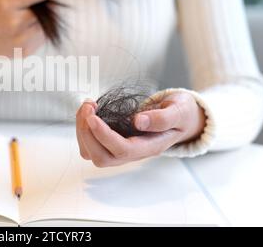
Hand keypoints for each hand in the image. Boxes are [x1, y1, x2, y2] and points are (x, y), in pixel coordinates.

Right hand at [0, 0, 49, 80]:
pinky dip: (38, 32)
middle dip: (43, 4)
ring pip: (47, 25)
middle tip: (28, 5)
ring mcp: (20, 40)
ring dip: (42, 20)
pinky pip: (42, 39)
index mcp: (5, 4)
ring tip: (24, 17)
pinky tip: (23, 30)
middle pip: (46, 9)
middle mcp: (14, 23)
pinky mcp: (24, 53)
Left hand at [76, 91, 205, 166]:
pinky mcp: (111, 142)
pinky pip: (90, 144)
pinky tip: (89, 111)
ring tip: (87, 106)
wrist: (180, 118)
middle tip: (88, 106)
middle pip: (101, 157)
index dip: (104, 135)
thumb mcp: (179, 111)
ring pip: (91, 153)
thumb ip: (162, 118)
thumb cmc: (180, 114)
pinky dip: (83, 128)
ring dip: (82, 130)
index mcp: (150, 147)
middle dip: (88, 133)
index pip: (123, 150)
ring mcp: (120, 150)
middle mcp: (133, 153)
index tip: (93, 117)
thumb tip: (138, 121)